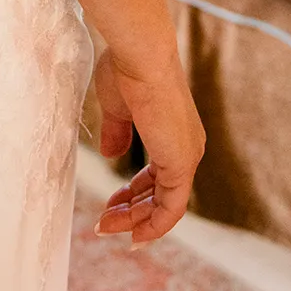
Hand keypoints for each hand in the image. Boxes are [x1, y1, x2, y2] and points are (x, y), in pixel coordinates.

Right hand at [92, 47, 205, 245]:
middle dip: (130, 211)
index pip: (156, 175)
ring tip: (106, 227)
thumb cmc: (127, 71)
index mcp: (173, 132)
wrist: (141, 55)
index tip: (111, 205)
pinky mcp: (181, 164)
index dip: (134, 193)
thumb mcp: (118, 108)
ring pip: (165, 204)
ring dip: (136, 220)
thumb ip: (117, 133)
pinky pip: (170, 207)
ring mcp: (186, 156)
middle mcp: (186, 147)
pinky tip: (134, 235)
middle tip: (103, 222)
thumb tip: (111, 155)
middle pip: (160, 194)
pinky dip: (154, 224)